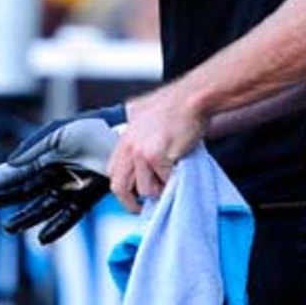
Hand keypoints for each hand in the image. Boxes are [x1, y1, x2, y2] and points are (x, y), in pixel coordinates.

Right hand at [0, 103, 125, 243]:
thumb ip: (34, 149)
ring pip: (45, 205)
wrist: (120, 134)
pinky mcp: (88, 196)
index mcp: (48, 155)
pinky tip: (43, 237)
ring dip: (28, 217)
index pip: (22, 171)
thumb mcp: (57, 134)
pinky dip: (57, 226)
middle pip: (29, 189)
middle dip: (9, 198)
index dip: (5, 181)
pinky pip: (70, 214)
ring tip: (10, 227)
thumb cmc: (90, 129)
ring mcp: (72, 185)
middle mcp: (57, 173)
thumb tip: (9, 164)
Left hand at [107, 84, 206, 212]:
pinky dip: (173, 181)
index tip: (132, 194)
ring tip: (169, 180)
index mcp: (126, 137)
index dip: (123, 186)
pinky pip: (164, 182)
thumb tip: (137, 147)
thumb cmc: (176, 104)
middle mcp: (130, 145)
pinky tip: (179, 169)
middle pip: (120, 186)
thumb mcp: (145, 113)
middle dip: (131, 202)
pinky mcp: (157, 157)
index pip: (113, 171)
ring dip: (158, 190)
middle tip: (144, 206)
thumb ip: (137, 131)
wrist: (192, 98)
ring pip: (145, 189)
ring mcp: (142, 152)